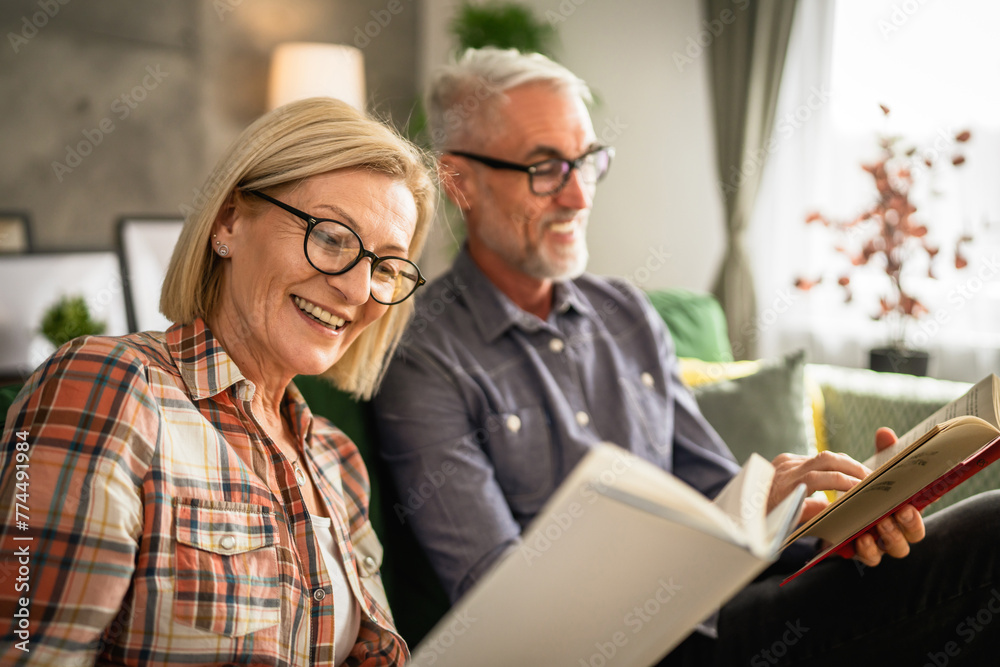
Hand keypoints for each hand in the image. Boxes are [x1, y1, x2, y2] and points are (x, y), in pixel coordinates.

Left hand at [768, 450, 869, 520]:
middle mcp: (785, 469)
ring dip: (843, 464)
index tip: (862, 489)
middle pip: (825, 459)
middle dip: (851, 467)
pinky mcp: (784, 459)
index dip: (843, 482)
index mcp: (785, 487)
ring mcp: (784, 462)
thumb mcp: (787, 522)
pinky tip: (841, 474)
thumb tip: (837, 507)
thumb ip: (812, 512)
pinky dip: (829, 466)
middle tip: (871, 478)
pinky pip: (811, 460)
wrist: (738, 505)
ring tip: (862, 475)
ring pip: (821, 456)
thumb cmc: (763, 519)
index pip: (819, 478)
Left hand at [851, 427, 925, 566]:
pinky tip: (858, 538)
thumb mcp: (871, 470)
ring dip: (890, 536)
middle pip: (913, 535)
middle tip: (899, 511)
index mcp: (905, 508)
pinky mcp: (861, 551)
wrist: (829, 507)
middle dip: (910, 524)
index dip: (925, 507)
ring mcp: (881, 542)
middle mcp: (897, 528)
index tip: (914, 500)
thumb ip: (882, 453)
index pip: (923, 510)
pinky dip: (866, 549)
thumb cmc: (861, 489)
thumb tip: (885, 433)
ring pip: (896, 548)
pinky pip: (868, 557)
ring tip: (880, 524)